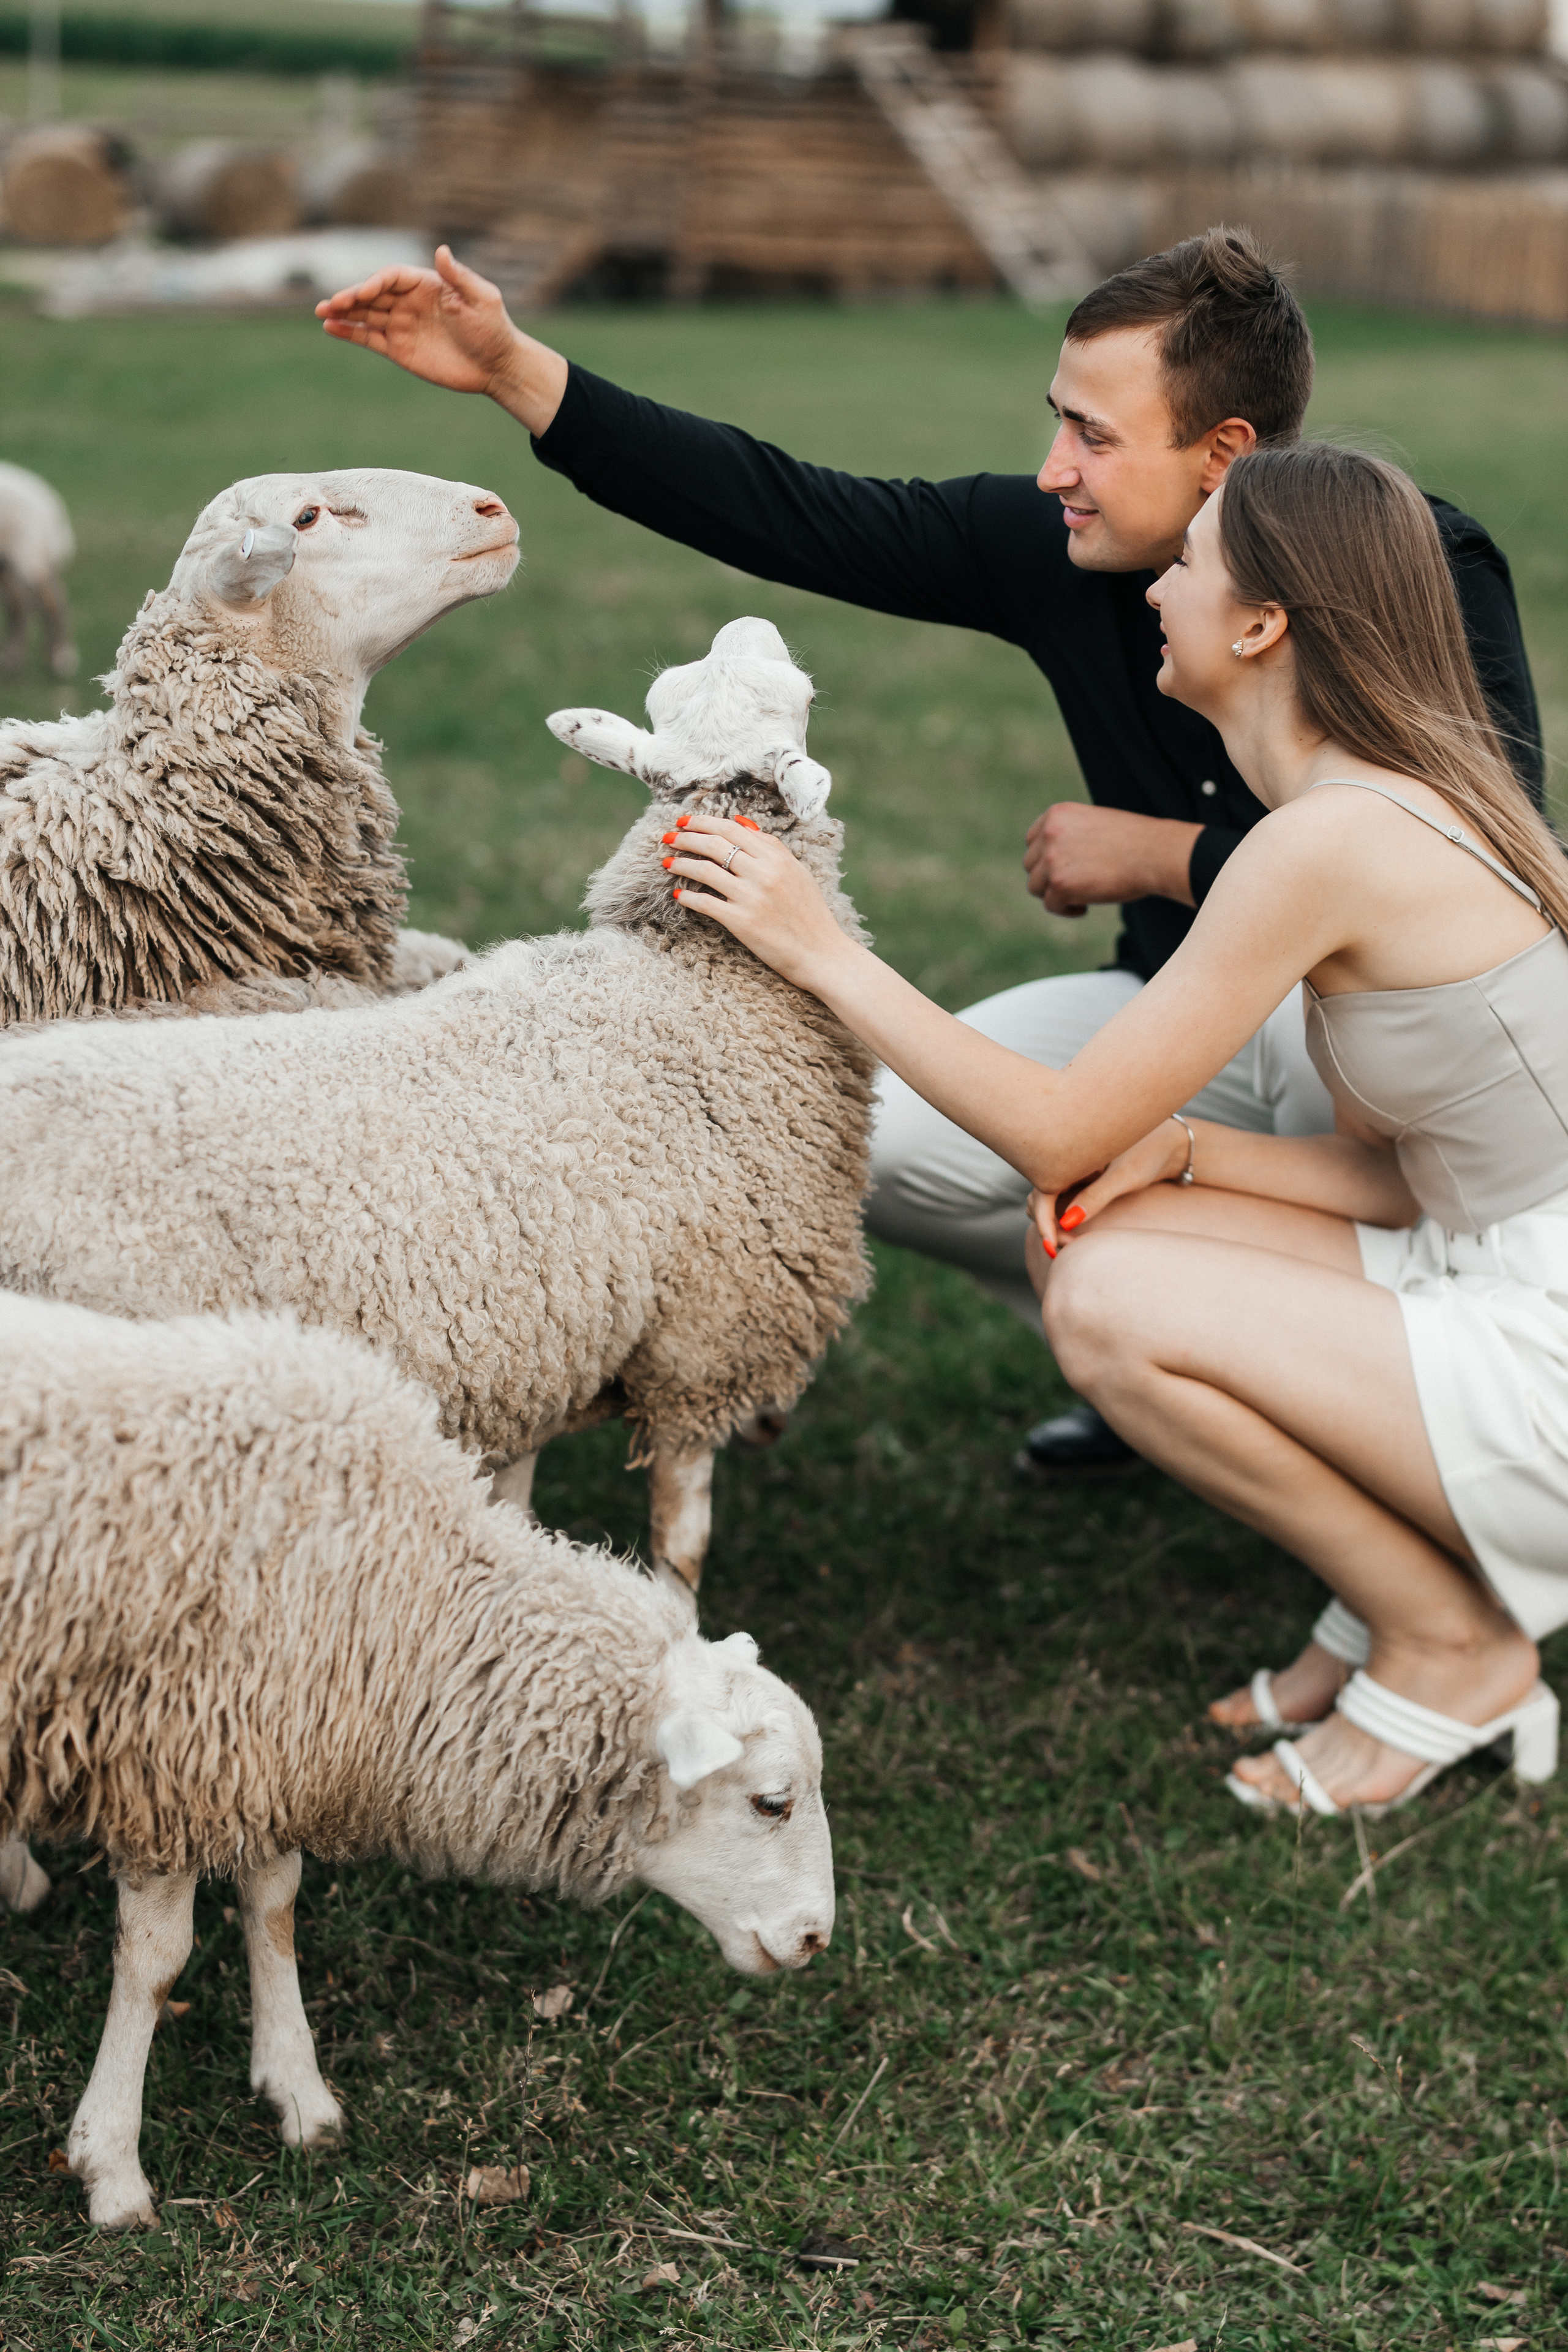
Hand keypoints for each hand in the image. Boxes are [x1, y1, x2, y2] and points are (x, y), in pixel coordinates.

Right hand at [316, 245, 567, 431]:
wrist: (497, 366)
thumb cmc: (494, 329)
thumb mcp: (482, 299)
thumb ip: (460, 277)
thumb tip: (441, 250)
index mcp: (426, 284)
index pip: (392, 277)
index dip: (375, 283)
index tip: (365, 293)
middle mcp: (409, 302)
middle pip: (373, 294)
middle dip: (351, 297)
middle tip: (330, 302)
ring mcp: (402, 325)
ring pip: (366, 315)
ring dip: (343, 312)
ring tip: (322, 312)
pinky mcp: (399, 349)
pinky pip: (369, 338)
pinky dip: (350, 333)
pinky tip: (331, 328)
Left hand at [663, 814, 852, 994]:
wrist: (821, 954)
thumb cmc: (811, 914)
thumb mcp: (797, 872)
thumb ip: (771, 846)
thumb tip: (742, 823)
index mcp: (777, 857)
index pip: (731, 829)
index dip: (703, 822)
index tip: (684, 821)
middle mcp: (763, 873)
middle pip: (714, 845)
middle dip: (686, 838)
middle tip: (668, 837)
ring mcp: (751, 897)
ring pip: (705, 870)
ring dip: (681, 863)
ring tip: (666, 862)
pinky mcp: (741, 922)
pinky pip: (706, 903)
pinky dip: (688, 897)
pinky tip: (678, 895)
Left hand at [1022, 804, 1201, 914]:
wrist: (1155, 853)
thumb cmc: (1135, 841)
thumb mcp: (1095, 824)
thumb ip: (1071, 836)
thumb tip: (1052, 862)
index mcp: (1057, 814)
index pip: (1032, 839)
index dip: (1044, 858)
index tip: (1062, 868)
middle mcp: (1049, 833)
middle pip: (1030, 864)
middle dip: (1049, 878)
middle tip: (1075, 885)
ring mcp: (1052, 859)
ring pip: (1036, 886)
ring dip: (1055, 894)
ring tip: (1080, 897)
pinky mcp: (1060, 885)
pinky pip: (1050, 905)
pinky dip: (1066, 910)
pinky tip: (1084, 908)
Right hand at [1027, 1116, 1189, 1254]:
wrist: (1170, 1145)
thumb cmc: (1151, 1153)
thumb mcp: (1126, 1175)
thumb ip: (1097, 1196)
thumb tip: (1067, 1222)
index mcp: (1071, 1152)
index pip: (1041, 1191)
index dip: (1044, 1220)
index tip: (1053, 1246)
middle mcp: (1066, 1162)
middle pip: (1038, 1199)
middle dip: (1048, 1226)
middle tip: (1068, 1247)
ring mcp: (1071, 1172)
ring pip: (1046, 1203)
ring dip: (1053, 1225)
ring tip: (1073, 1242)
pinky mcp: (1079, 1181)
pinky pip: (1059, 1202)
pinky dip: (1062, 1220)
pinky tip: (1076, 1233)